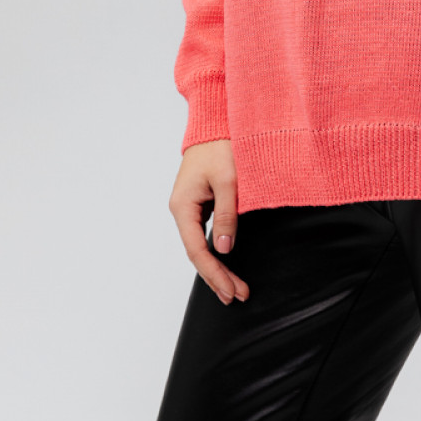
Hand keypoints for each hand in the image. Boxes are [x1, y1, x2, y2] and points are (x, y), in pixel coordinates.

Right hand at [168, 139, 249, 304]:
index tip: (232, 290)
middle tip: (237, 296)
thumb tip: (223, 247)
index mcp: (183, 206)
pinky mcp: (199, 203)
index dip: (214, 273)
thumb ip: (227, 213)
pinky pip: (203, 234)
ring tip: (234, 288)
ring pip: (200, 246)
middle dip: (216, 277)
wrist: (214, 123)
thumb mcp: (228, 180)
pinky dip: (215, 251)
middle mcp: (182, 210)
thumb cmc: (220, 146)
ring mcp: (189, 208)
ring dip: (217, 267)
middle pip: (197, 253)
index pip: (196, 250)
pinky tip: (226, 263)